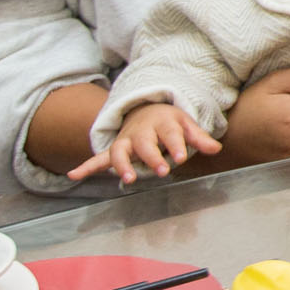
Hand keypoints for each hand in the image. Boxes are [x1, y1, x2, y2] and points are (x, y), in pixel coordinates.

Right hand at [71, 102, 220, 184]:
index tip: (181, 157)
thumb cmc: (170, 122)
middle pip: (145, 144)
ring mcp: (126, 141)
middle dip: (152, 157)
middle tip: (162, 170)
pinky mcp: (115, 150)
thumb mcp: (186, 124)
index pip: (170, 133)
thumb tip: (216, 149)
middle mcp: (141, 132)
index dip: (176, 145)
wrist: (147, 110)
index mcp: (162, 123)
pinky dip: (86, 167)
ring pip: (120, 152)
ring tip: (126, 179)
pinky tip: (74, 175)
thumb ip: (200, 138)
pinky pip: (98, 159)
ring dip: (122, 165)